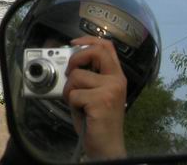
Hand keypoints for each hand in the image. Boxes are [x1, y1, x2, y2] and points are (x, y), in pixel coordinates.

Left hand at [63, 36, 127, 159]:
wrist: (106, 146)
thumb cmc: (96, 120)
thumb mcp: (95, 93)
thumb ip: (89, 76)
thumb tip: (69, 62)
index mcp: (116, 76)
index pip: (106, 47)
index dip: (88, 40)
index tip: (73, 43)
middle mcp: (117, 80)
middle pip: (95, 52)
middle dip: (75, 59)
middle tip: (70, 72)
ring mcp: (110, 90)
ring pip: (76, 76)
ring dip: (70, 90)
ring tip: (79, 104)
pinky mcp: (101, 101)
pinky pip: (74, 94)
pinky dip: (72, 103)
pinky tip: (82, 112)